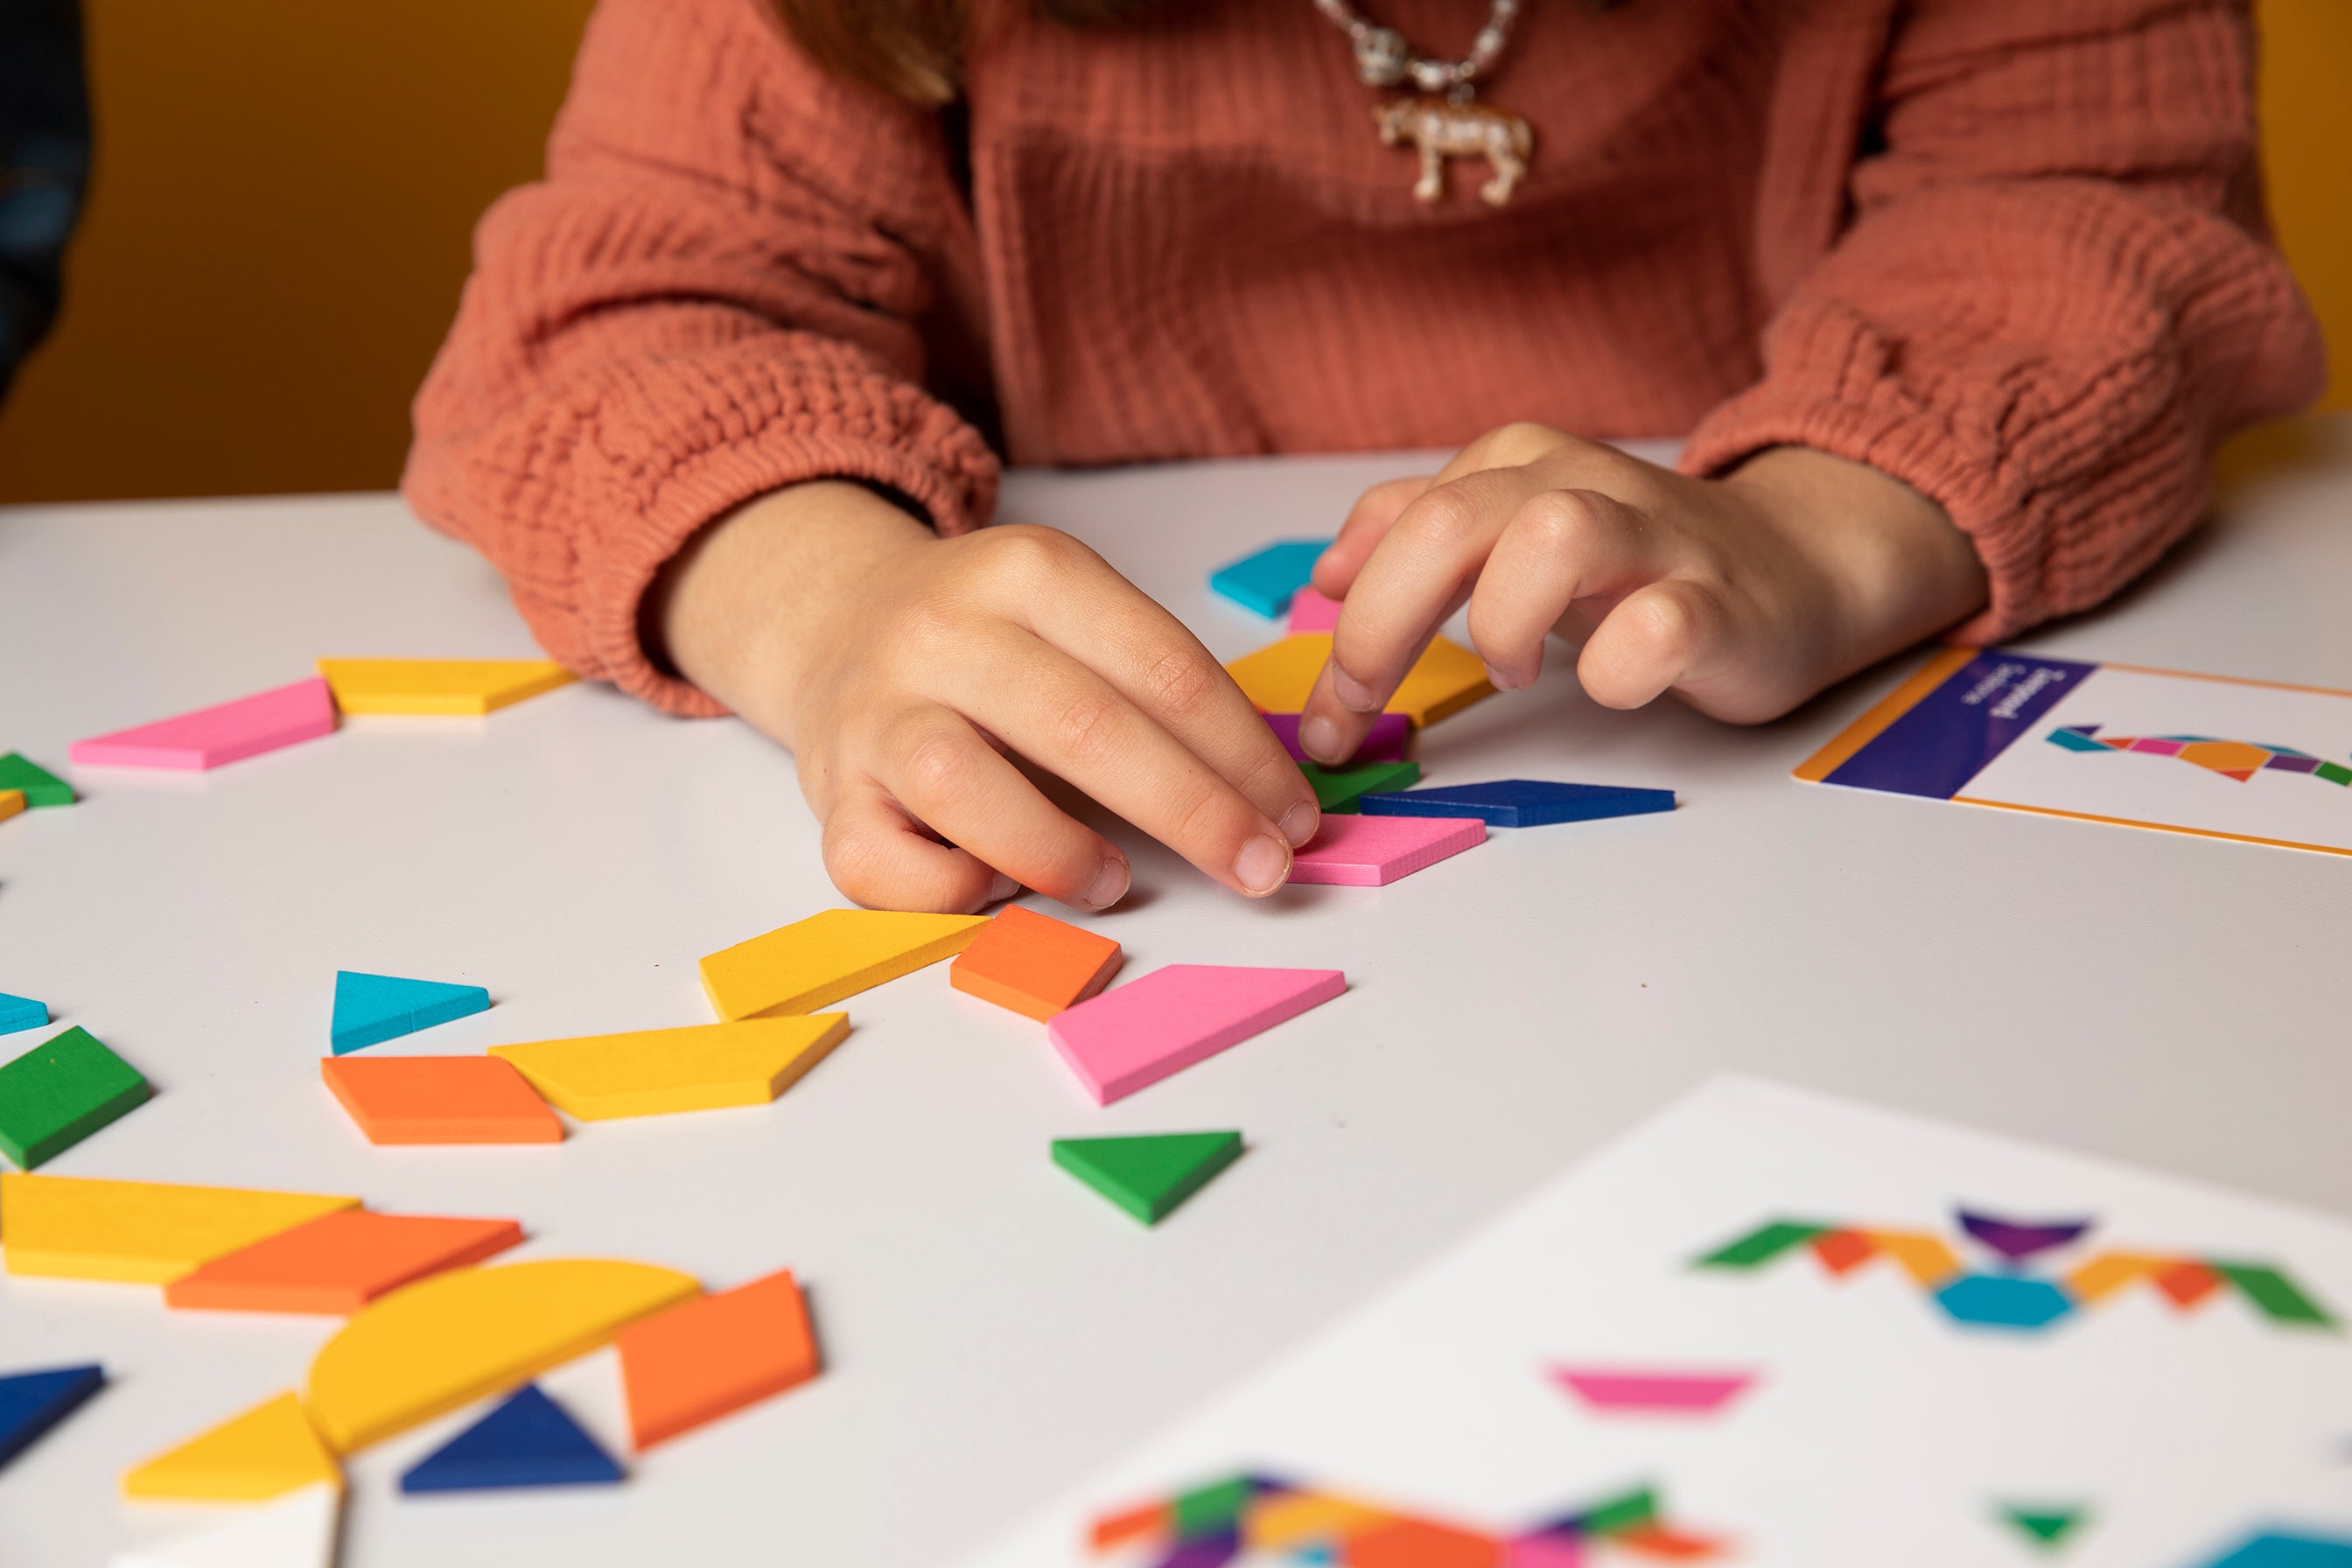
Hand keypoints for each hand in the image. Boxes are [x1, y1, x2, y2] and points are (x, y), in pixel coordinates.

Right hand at [650, 482, 1320, 913]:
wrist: (836, 620)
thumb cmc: (991, 643)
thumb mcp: (1072, 616)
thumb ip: (1153, 686)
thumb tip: (1269, 796)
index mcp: (1026, 570)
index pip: (1160, 666)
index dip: (1242, 753)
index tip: (1295, 816)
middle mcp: (943, 630)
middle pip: (1085, 727)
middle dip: (1194, 812)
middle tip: (1262, 871)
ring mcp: (876, 711)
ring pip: (964, 788)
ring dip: (1058, 852)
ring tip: (1113, 883)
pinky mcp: (828, 792)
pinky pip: (882, 863)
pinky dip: (950, 890)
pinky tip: (997, 883)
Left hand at [1295, 424, 1988, 762]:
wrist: (1798, 567)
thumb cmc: (1638, 566)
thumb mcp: (1512, 534)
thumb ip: (1419, 537)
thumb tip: (1329, 571)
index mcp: (1519, 466)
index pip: (1398, 521)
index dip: (1343, 617)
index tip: (1328, 710)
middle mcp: (1582, 485)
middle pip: (1450, 520)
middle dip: (1381, 623)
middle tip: (1366, 705)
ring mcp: (1657, 542)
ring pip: (1553, 537)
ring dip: (1503, 620)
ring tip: (1510, 673)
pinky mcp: (1721, 606)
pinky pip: (1659, 625)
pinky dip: (1617, 668)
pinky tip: (1606, 688)